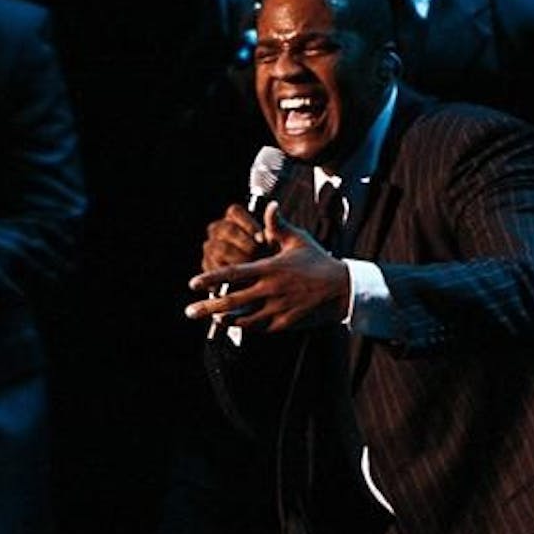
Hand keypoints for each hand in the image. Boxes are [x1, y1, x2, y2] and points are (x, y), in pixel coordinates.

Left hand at [184, 201, 348, 332]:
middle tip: (189, 311)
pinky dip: (245, 327)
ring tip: (211, 317)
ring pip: (244, 320)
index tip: (192, 283)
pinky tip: (234, 325)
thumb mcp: (298, 240)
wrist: (344, 289)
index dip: (210, 279)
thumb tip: (270, 205)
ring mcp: (278, 309)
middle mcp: (271, 290)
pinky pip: (260, 328)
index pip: (233, 274)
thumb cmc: (318, 261)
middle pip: (232, 301)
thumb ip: (278, 225)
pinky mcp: (286, 323)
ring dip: (225, 319)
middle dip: (208, 306)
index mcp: (270, 269)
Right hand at [201, 201, 274, 271]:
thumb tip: (274, 205)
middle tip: (258, 256)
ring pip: (219, 247)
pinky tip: (241, 278)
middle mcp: (219, 230)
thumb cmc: (276, 260)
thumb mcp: (281, 243)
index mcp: (235, 219)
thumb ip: (276, 225)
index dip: (248, 224)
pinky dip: (228, 272)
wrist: (268, 285)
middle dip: (244, 244)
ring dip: (238, 259)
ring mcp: (210, 247)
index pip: (234, 211)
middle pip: (226, 228)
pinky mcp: (207, 265)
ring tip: (252, 268)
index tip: (262, 239)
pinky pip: (212, 266)